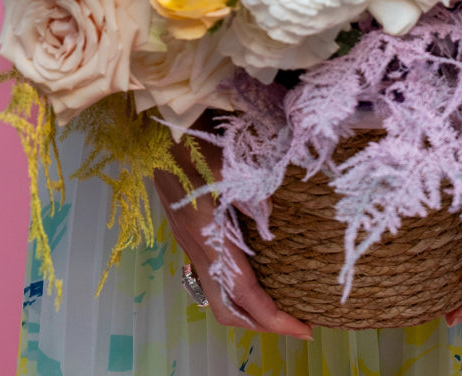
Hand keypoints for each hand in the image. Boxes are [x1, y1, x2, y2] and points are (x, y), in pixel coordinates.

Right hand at [152, 142, 312, 340]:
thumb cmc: (194, 142)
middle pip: (226, 310)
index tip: (304, 329)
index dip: (276, 319)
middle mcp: (196, 248)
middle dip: (261, 325)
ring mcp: (189, 243)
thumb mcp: (229, 163)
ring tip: (279, 304)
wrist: (156, 131)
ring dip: (247, 309)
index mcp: (208, 236)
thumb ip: (252, 192)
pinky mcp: (187, 234)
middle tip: (294, 322)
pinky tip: (254, 274)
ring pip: (216, 296)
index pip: (246, 294)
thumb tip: (272, 214)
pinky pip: (212, 276)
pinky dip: (236, 288)